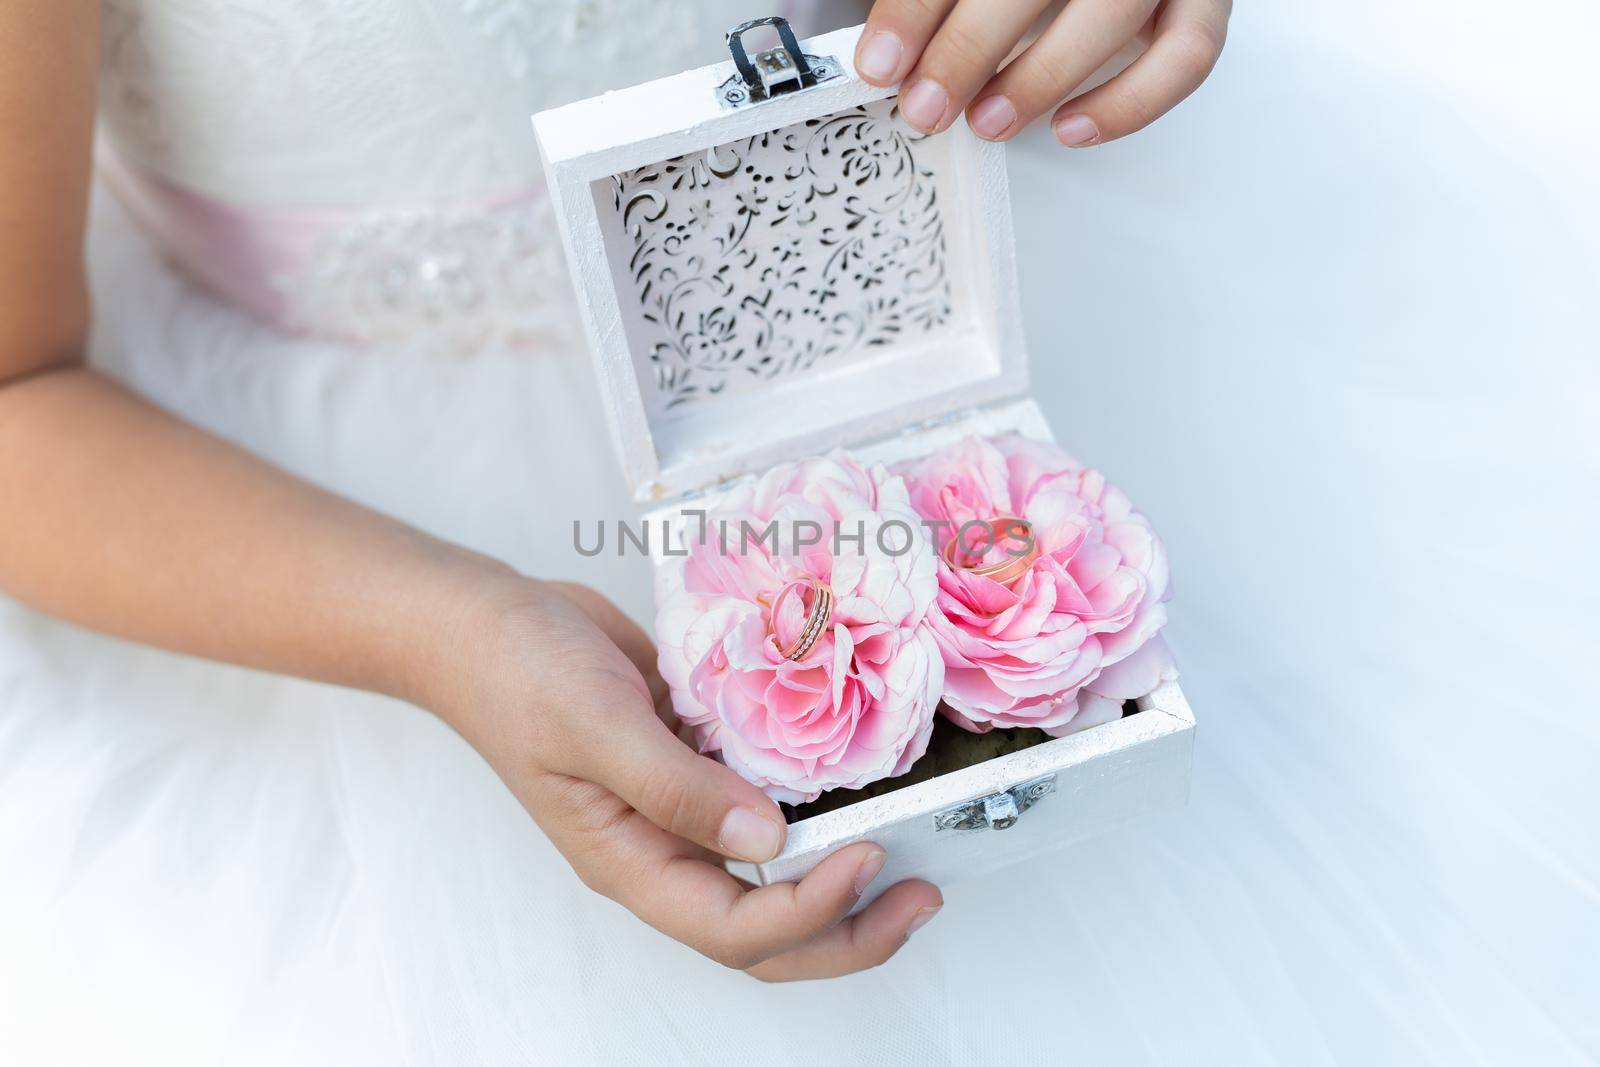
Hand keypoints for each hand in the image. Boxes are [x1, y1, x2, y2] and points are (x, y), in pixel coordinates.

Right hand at [434, 577, 942, 980]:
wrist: (491, 623)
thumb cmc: (519, 677)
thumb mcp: (596, 727)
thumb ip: (676, 787)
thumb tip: (769, 838)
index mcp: (633, 863)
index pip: (736, 929)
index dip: (810, 911)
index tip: (869, 854)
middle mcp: (666, 851)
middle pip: (769, 929)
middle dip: (851, 927)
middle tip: (923, 893)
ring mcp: (685, 809)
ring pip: (775, 872)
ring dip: (843, 872)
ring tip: (914, 844)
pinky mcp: (699, 761)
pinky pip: (767, 800)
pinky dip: (816, 802)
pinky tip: (860, 775)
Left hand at [855, 0, 1230, 145]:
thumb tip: (888, 51)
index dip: (916, 9)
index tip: (880, 61)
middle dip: (970, 48)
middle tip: (926, 104)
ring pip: (1112, 14)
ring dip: (1040, 77)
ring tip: (986, 122)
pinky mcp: (1209, 0)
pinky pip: (1186, 56)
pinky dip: (1128, 103)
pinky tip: (1069, 127)